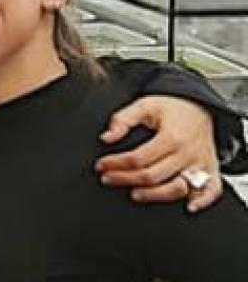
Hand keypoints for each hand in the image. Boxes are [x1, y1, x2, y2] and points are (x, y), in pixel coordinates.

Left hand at [95, 96, 219, 212]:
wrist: (200, 108)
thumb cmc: (172, 109)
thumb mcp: (144, 105)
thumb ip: (123, 119)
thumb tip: (106, 136)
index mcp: (171, 137)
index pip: (138, 158)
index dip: (115, 164)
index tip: (101, 166)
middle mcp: (188, 153)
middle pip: (153, 176)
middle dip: (125, 180)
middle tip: (108, 179)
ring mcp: (201, 164)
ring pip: (177, 189)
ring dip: (153, 195)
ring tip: (134, 193)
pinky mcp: (211, 171)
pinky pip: (211, 191)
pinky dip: (202, 201)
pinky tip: (188, 207)